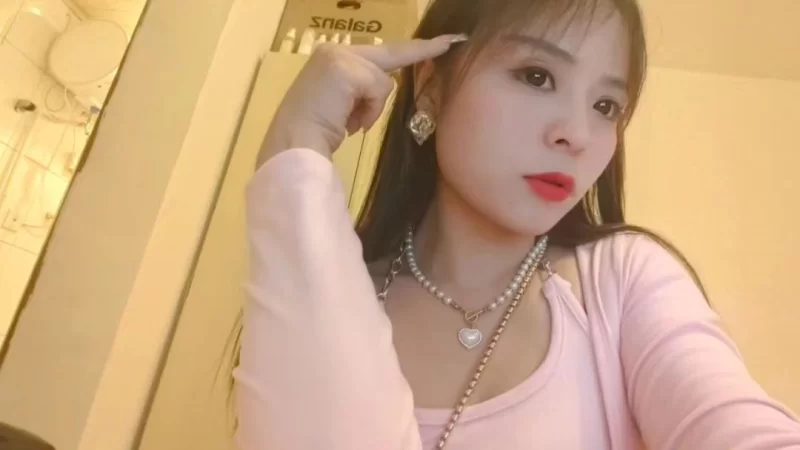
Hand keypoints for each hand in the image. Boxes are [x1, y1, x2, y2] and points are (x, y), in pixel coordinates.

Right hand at [257, 35, 465, 167]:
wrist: (294, 143)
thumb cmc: (314, 133)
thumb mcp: (341, 106)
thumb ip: (361, 91)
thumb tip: (385, 87)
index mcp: (330, 57)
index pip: (379, 52)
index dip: (412, 49)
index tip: (442, 42)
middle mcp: (333, 50)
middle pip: (389, 57)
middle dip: (422, 51)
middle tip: (452, 41)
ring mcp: (339, 57)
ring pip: (383, 80)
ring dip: (372, 107)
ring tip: (348, 123)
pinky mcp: (345, 69)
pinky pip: (378, 90)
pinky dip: (369, 111)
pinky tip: (348, 123)